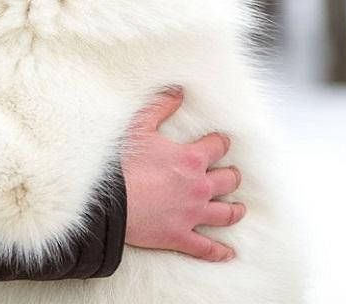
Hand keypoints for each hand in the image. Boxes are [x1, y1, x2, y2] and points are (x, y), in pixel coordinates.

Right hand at [121, 88, 244, 261]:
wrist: (107, 201)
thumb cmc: (121, 163)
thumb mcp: (138, 126)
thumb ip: (160, 106)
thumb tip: (178, 91)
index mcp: (191, 159)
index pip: (218, 146)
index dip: (221, 142)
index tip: (221, 142)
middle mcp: (199, 186)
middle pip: (228, 180)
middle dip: (232, 175)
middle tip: (231, 174)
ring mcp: (192, 214)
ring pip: (225, 214)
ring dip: (234, 210)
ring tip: (238, 209)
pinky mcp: (180, 236)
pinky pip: (206, 248)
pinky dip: (219, 252)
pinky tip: (228, 253)